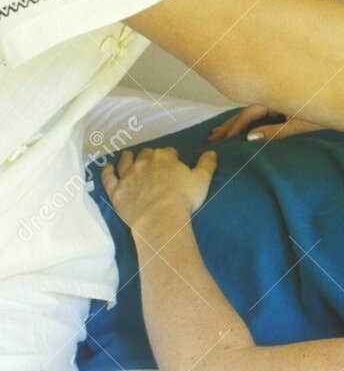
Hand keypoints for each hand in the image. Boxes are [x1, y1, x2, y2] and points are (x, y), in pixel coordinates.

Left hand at [99, 145, 216, 236]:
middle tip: (154, 164)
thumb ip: (206, 164)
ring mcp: (128, 176)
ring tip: (129, 157)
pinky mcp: (116, 190)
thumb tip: (211, 152)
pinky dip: (106, 172)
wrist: (160, 218)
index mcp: (165, 158)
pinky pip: (108, 178)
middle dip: (150, 156)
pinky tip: (106, 168)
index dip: (171, 157)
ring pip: (125, 161)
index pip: (168, 152)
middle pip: (146, 154)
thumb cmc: (183, 199)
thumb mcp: (202, 180)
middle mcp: (144, 162)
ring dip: (128, 158)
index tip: (174, 162)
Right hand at [207, 104, 320, 143]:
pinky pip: (262, 111)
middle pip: (247, 109)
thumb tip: (249, 138)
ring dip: (237, 121)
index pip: (249, 112)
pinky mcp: (285, 102)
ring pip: (253, 110)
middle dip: (229, 124)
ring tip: (219, 132)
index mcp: (277, 94)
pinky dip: (250, 119)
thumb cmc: (328, 111)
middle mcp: (275, 92)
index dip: (234, 127)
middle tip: (212, 137)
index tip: (221, 140)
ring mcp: (279, 97)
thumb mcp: (301, 123)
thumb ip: (276, 131)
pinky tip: (242, 126)